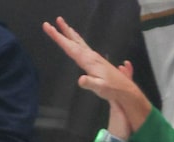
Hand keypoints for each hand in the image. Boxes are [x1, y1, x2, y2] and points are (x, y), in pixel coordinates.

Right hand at [43, 16, 151, 133]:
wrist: (124, 89)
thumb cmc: (112, 89)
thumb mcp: (100, 88)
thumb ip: (90, 83)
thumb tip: (80, 80)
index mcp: (88, 60)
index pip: (70, 47)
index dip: (58, 37)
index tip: (49, 27)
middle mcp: (91, 56)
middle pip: (74, 41)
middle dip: (63, 31)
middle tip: (55, 20)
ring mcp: (94, 57)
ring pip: (79, 42)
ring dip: (70, 33)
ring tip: (63, 25)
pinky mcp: (96, 60)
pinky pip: (83, 46)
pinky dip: (77, 40)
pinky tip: (76, 40)